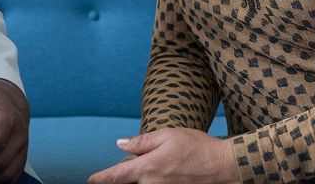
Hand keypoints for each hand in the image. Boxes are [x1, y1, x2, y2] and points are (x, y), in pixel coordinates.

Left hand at [88, 128, 239, 183]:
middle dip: (127, 172)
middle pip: (130, 180)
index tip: (91, 180)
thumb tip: (120, 144)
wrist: (223, 166)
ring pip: (143, 182)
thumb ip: (140, 142)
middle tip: (138, 161)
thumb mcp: (166, 136)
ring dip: (142, 175)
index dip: (102, 178)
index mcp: (148, 168)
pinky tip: (167, 169)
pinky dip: (154, 178)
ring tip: (162, 161)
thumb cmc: (196, 147)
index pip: (117, 176)